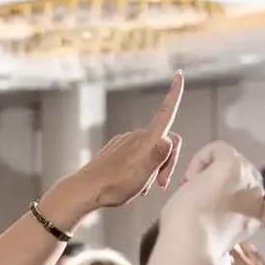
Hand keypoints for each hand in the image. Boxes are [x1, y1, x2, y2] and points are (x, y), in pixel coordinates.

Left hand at [44, 71, 184, 224]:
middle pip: (165, 141)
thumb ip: (156, 157)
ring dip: (153, 167)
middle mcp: (137, 136)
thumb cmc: (114, 186)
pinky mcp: (117, 148)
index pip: (165, 113)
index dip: (174, 94)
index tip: (179, 75)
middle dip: (168, 161)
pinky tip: (132, 182)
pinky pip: (137, 154)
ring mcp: (126, 141)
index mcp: (147, 140)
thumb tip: (168, 140)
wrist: (86, 190)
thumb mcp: (141, 176)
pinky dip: (141, 167)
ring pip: (151, 150)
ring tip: (142, 187)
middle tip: (161, 185)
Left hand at [162, 141, 264, 255]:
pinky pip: (215, 149)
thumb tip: (206, 187)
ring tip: (193, 200)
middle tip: (198, 207)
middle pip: (238, 175)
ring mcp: (248, 181)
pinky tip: (193, 181)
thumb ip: (221, 214)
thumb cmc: (189, 246)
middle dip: (218, 182)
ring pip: (224, 160)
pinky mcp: (234, 167)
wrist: (189, 246)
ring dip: (203, 174)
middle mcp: (257, 200)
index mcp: (255, 221)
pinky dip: (200, 160)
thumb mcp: (212, 231)